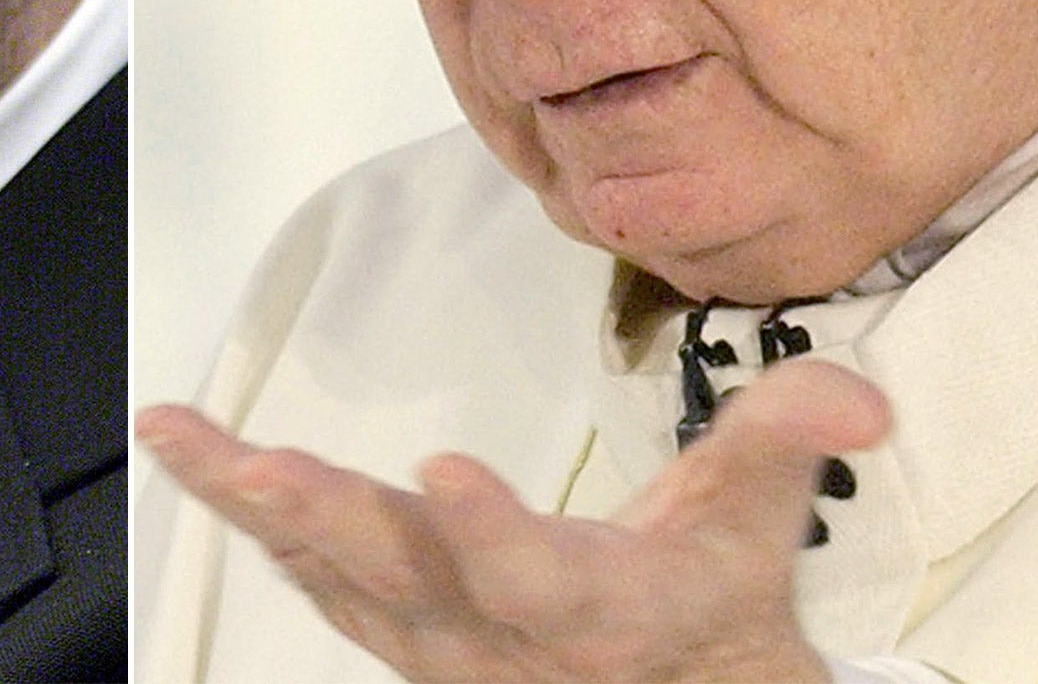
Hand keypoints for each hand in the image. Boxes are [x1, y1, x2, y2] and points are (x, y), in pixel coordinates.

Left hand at [138, 359, 889, 683]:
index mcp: (597, 608)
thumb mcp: (761, 526)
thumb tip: (859, 394)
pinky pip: (315, 580)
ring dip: (251, 511)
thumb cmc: (714, 607)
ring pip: (331, 577)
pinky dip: (259, 526)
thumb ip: (790, 441)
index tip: (442, 469)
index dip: (489, 534)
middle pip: (398, 581)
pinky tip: (205, 469)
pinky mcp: (394, 631)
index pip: (537, 579)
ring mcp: (432, 643)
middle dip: (320, 520)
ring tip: (177, 439)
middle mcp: (497, 638)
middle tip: (248, 463)